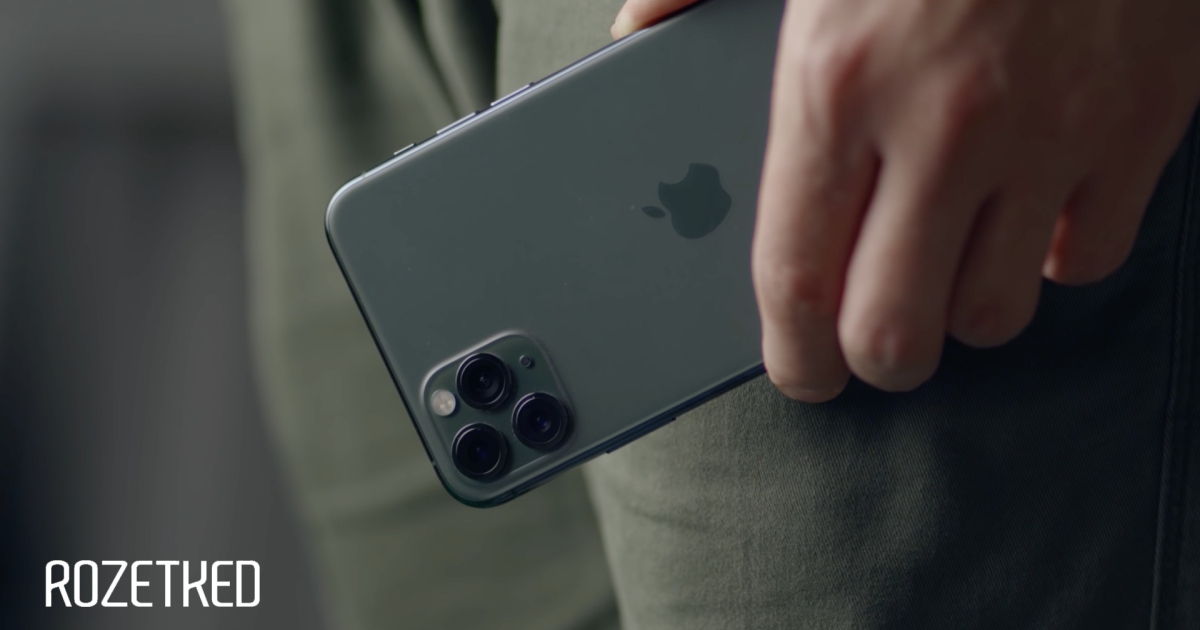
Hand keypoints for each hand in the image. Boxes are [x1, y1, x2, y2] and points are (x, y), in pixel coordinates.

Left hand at [615, 0, 1199, 399]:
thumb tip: (637, 29)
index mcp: (837, 81)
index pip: (795, 278)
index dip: (792, 354)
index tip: (798, 372)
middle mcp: (943, 123)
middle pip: (894, 330)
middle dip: (872, 357)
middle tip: (867, 338)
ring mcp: (1051, 129)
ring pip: (993, 313)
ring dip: (956, 312)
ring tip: (940, 266)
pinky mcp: (1140, 123)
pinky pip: (1086, 257)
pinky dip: (1049, 260)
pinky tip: (1023, 216)